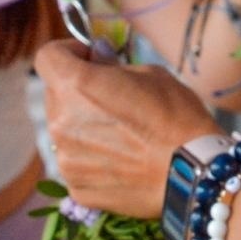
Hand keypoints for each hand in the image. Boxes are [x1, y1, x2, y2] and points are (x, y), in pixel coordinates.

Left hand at [36, 39, 220, 216]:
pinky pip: (77, 162)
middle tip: (113, 98)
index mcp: (76, 85)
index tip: (89, 59)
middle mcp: (60, 123)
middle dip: (77, 91)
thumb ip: (112, 65)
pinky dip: (93, 157)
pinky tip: (123, 159)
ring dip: (83, 125)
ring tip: (122, 134)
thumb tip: (97, 56)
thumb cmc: (177, 117)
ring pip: (64, 131)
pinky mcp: (76, 187)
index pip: (47, 56)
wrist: (193, 173)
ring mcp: (65, 160)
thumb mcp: (150, 74)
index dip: (67, 52)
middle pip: (55, 95)